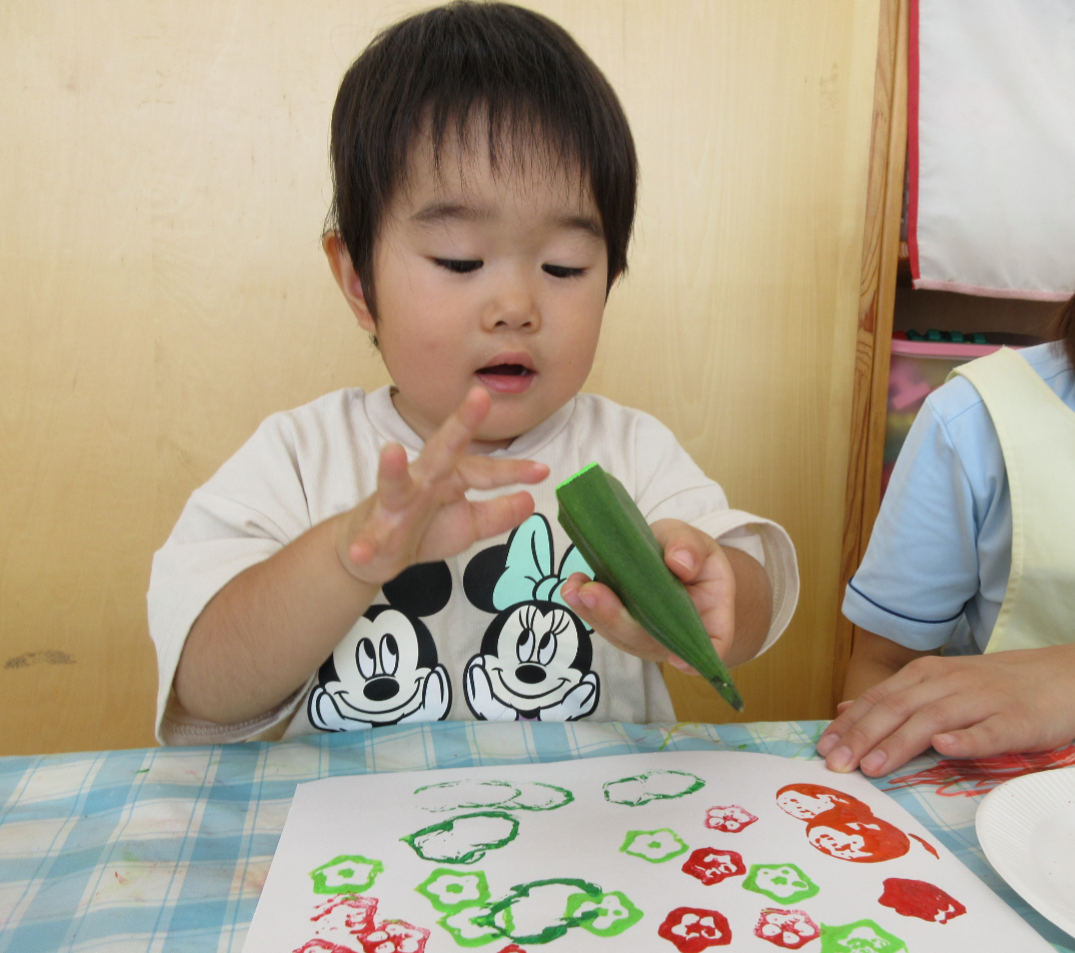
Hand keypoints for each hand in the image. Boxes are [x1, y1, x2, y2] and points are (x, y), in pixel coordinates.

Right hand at [335, 387, 547, 584]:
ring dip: (392, 469)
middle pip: (443, 449)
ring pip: (395, 483)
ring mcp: (395, 503)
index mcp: (449, 477)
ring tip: (392, 451)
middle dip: (460, 424)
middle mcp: (423, 480)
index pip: (484, 469)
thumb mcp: (469, 524)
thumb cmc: (423, 528)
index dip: (512, 470)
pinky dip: (363, 544)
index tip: (542, 471)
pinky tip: (360, 551)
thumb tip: (531, 500)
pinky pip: (368, 538)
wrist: (373, 552)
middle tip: (480, 397)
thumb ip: (498, 514)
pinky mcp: (372, 530)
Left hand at [560, 519, 737, 670]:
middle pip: (651, 639)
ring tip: (575, 589)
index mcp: (711, 617)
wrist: (672, 563)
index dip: (696, 658)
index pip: (714, 644)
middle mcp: (676, 636)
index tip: (678, 660)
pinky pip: (605, 623)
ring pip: (622, 635)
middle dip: (618, 619)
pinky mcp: (621, 626)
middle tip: (592, 593)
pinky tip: (573, 587)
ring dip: (595, 614)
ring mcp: (646, 636)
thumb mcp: (698, 543)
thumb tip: (680, 562)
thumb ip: (690, 547)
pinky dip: (586, 607)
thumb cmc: (690, 557)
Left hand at [818, 644, 1074, 776]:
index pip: (878, 699)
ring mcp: (982, 700)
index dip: (848, 723)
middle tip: (836, 764)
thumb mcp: (939, 684)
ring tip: (873, 766)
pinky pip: (987, 731)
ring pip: (933, 720)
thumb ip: (894, 697)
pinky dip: (965, 739)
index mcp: (926, 675)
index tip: (822, 747)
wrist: (1062, 675)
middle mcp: (948, 683)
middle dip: (862, 737)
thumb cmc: (995, 686)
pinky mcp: (1015, 721)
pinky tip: (944, 749)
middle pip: (897, 709)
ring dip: (900, 742)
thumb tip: (846, 708)